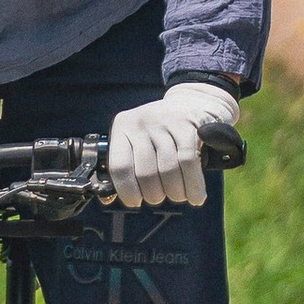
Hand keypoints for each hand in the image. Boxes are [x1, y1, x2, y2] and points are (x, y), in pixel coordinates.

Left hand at [106, 81, 239, 209]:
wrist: (194, 101)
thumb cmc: (161, 132)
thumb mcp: (138, 141)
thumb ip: (124, 168)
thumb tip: (107, 198)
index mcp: (122, 126)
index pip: (119, 167)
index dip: (127, 191)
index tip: (135, 202)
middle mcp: (141, 121)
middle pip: (145, 172)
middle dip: (154, 195)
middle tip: (160, 198)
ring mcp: (165, 120)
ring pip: (168, 169)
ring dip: (175, 193)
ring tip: (178, 196)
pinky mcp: (188, 123)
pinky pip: (188, 162)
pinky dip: (193, 185)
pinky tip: (196, 196)